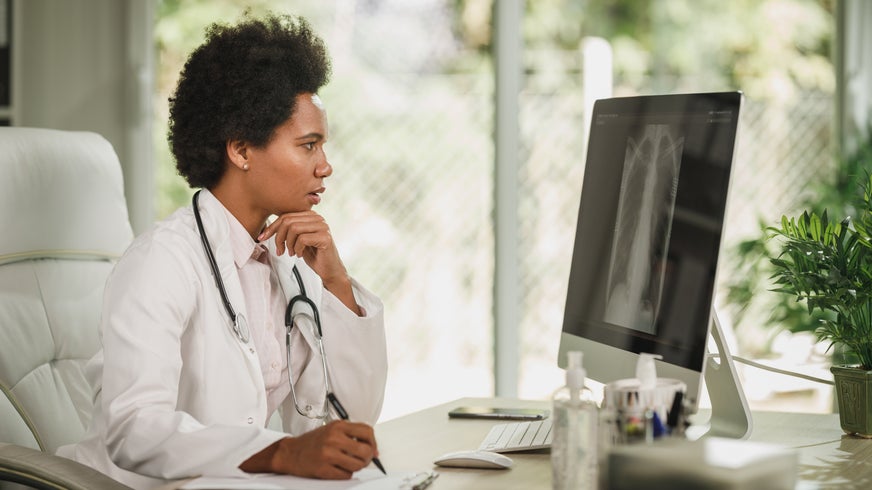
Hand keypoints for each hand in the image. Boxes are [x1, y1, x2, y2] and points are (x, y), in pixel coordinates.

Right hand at [240, 420, 378, 478]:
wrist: (290, 452)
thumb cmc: (313, 442)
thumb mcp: (332, 430)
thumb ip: (352, 436)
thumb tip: (374, 450)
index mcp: (338, 426)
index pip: (367, 431)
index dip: (373, 442)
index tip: (372, 448)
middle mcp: (334, 438)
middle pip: (365, 450)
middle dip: (367, 458)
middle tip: (363, 459)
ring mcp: (328, 454)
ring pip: (357, 465)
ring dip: (356, 467)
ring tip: (349, 464)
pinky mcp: (324, 469)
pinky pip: (346, 475)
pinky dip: (346, 474)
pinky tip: (338, 469)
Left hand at [258, 211, 344, 280]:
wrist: (329, 270)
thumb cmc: (314, 256)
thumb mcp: (297, 240)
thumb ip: (287, 231)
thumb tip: (267, 230)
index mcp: (310, 216)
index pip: (286, 216)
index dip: (272, 227)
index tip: (262, 237)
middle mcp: (318, 218)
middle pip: (288, 221)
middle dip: (279, 237)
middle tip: (280, 250)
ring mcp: (323, 227)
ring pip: (294, 228)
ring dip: (288, 244)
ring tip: (291, 253)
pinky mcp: (325, 237)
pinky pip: (302, 239)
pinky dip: (297, 249)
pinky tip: (300, 255)